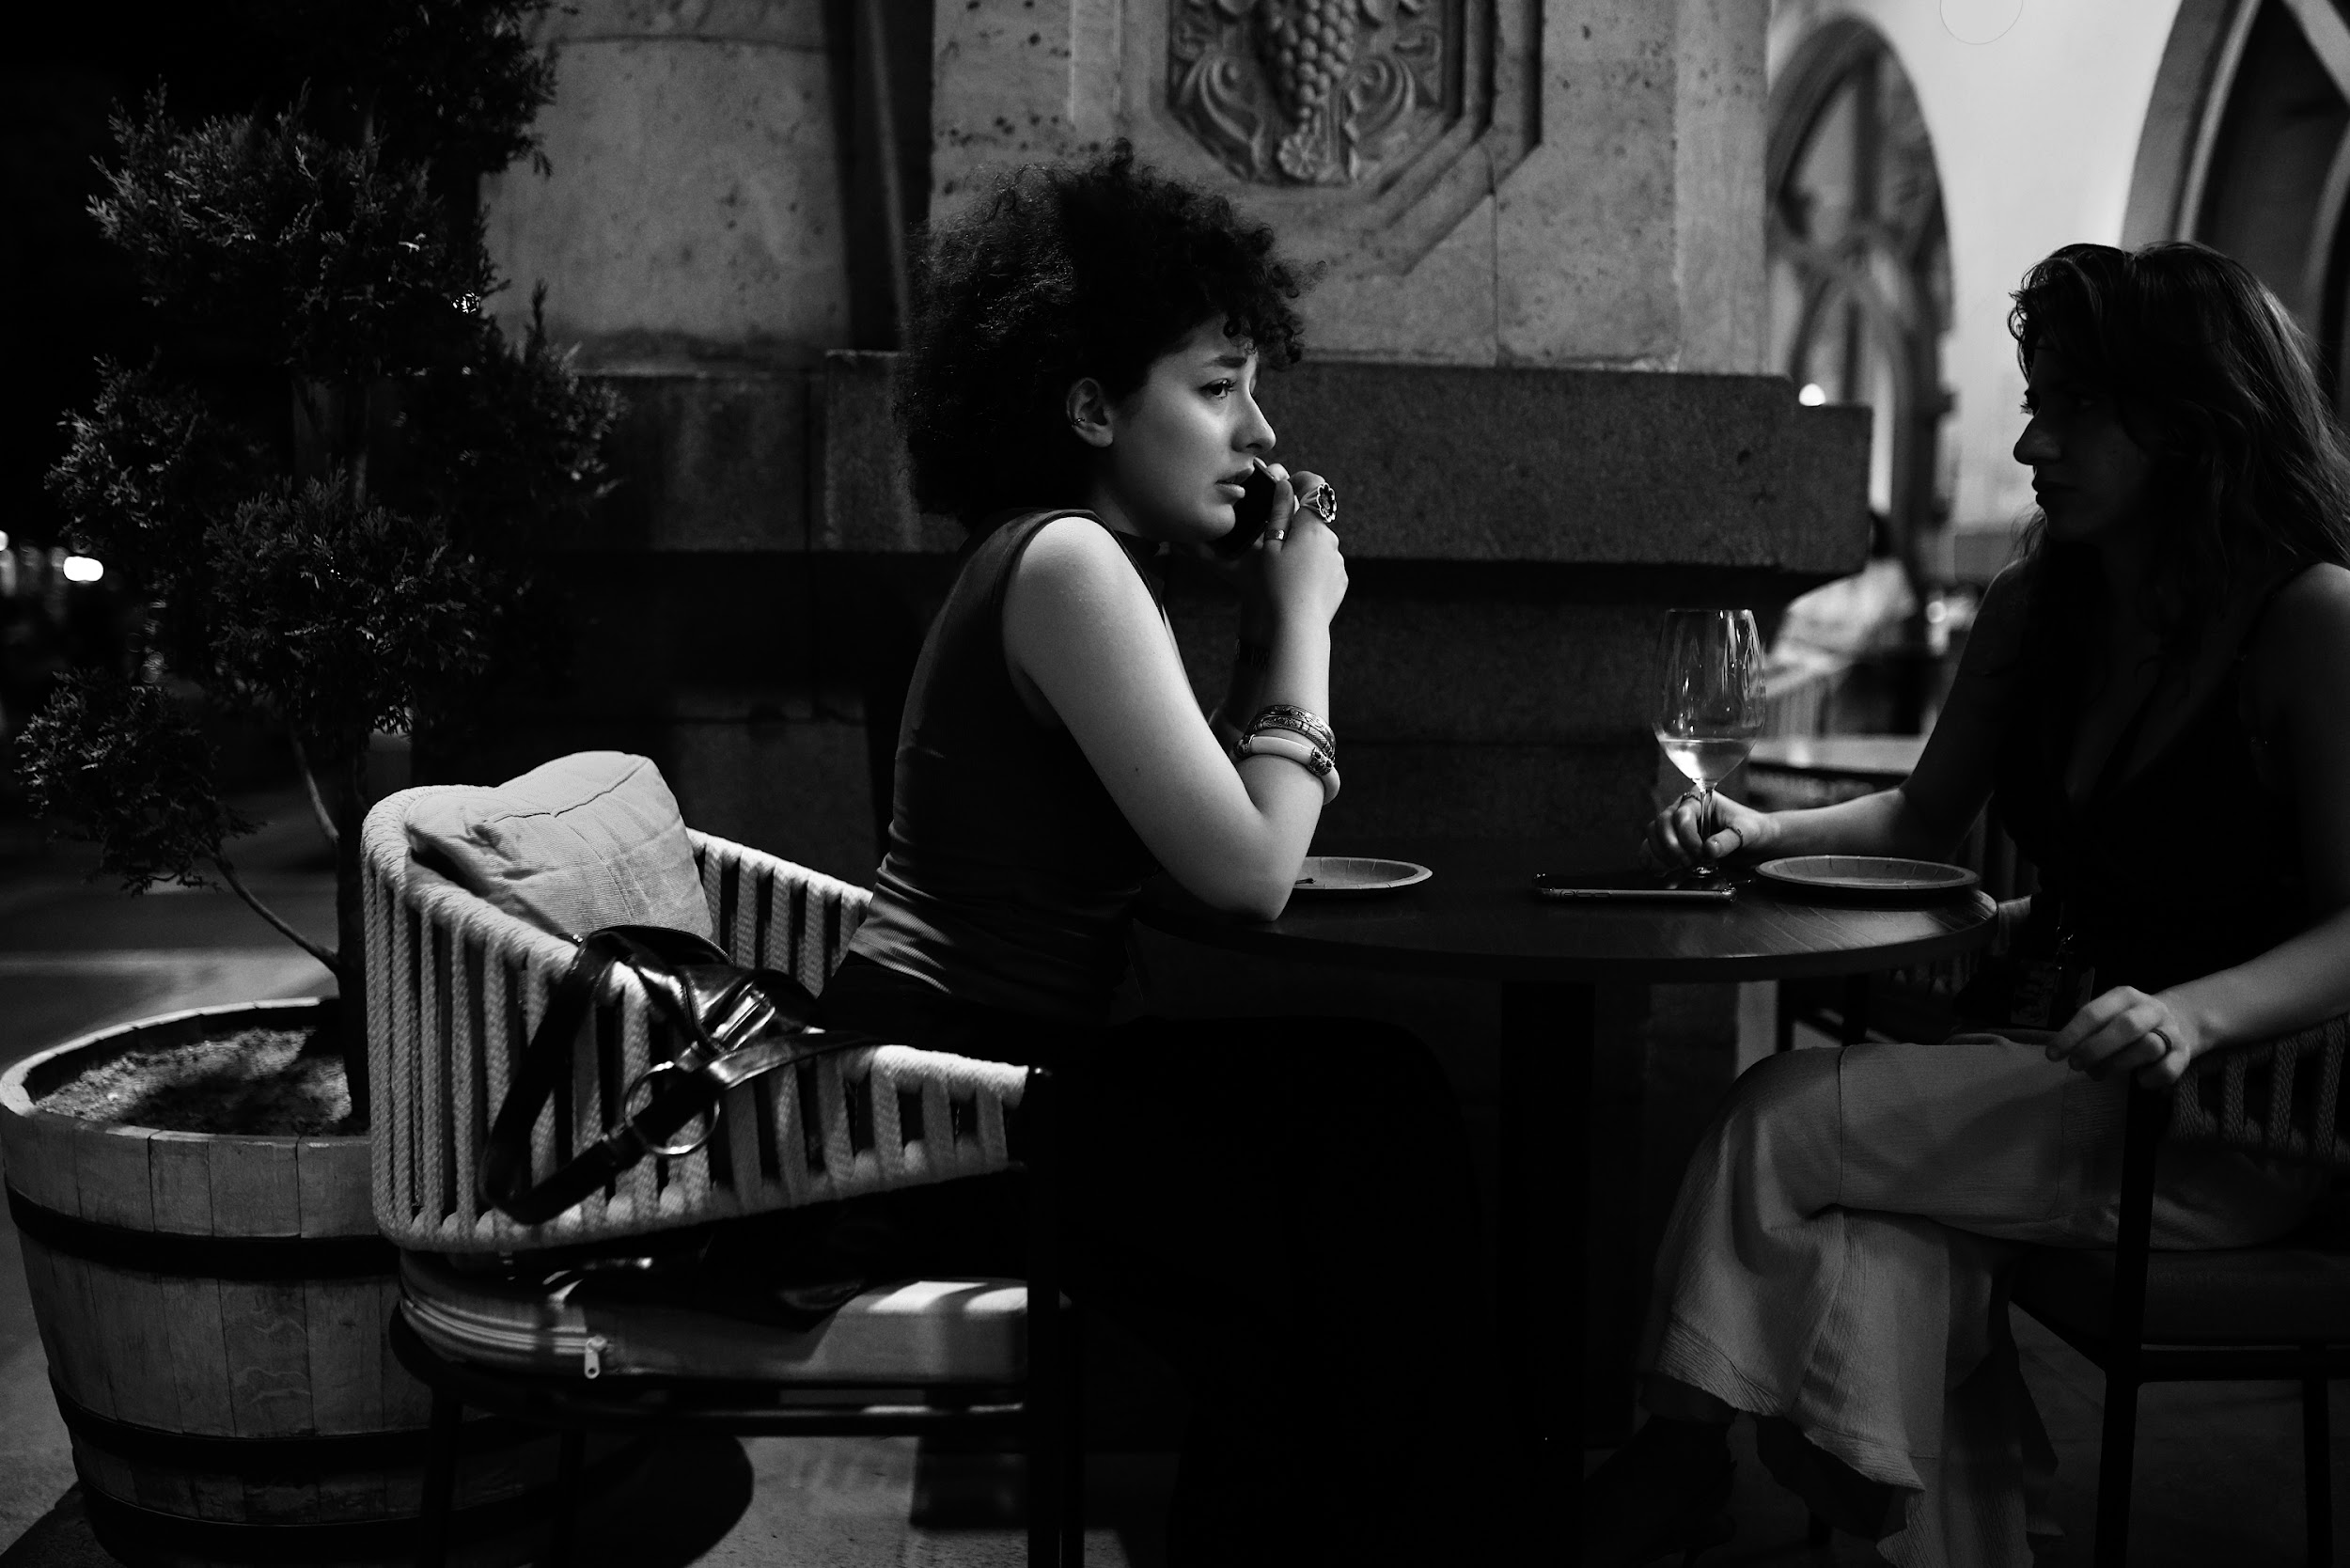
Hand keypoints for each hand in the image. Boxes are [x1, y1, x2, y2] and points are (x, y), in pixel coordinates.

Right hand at [1251, 464, 1346, 632]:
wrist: (1297, 625)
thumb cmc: (1277, 585)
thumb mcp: (1270, 547)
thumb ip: (1279, 513)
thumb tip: (1286, 485)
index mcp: (1312, 526)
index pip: (1315, 486)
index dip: (1302, 482)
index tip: (1288, 488)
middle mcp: (1331, 539)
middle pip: (1314, 520)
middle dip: (1297, 526)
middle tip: (1274, 547)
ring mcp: (1338, 561)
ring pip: (1319, 545)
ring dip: (1304, 550)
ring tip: (1284, 573)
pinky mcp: (1341, 580)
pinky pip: (1326, 566)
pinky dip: (1313, 569)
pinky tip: (1297, 586)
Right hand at [1642, 789, 1773, 870]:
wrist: (1757, 842)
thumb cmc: (1753, 829)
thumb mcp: (1747, 832)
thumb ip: (1728, 839)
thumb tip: (1709, 848)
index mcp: (1701, 798)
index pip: (1681, 814)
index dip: (1687, 836)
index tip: (1702, 852)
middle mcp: (1685, 809)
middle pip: (1662, 823)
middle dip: (1673, 846)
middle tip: (1689, 862)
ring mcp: (1676, 826)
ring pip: (1654, 834)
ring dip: (1662, 853)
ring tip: (1681, 866)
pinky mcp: (1674, 842)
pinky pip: (1653, 846)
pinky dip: (1654, 859)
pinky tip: (1663, 869)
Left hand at [2046, 986, 2202, 1087]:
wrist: (2182, 1020)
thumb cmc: (2130, 1022)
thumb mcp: (2109, 1016)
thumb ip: (2089, 1031)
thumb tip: (2061, 1052)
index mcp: (2124, 996)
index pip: (2094, 1012)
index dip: (2071, 1034)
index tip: (2052, 1055)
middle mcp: (2149, 1010)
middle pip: (2125, 1026)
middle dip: (2096, 1048)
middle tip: (2075, 1065)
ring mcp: (2170, 1030)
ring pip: (2148, 1047)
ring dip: (2118, 1065)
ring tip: (2098, 1073)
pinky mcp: (2185, 1053)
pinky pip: (2168, 1069)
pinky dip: (2149, 1078)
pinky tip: (2137, 1080)